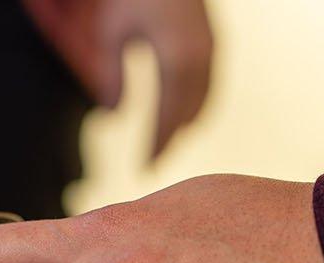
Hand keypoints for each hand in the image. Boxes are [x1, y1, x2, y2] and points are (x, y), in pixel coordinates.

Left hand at [22, 0, 212, 158]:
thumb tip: (111, 117)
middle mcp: (201, 57)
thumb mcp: (112, 32)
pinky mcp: (212, 42)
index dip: (156, 145)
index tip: (143, 169)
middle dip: (170, 140)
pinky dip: (195, 106)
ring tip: (163, 145)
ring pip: (203, 101)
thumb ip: (111, 75)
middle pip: (188, 113)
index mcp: (177, 59)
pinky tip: (181, 116)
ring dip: (184, 125)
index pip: (168, 115)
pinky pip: (209, 85)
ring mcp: (211, 49)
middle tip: (150, 166)